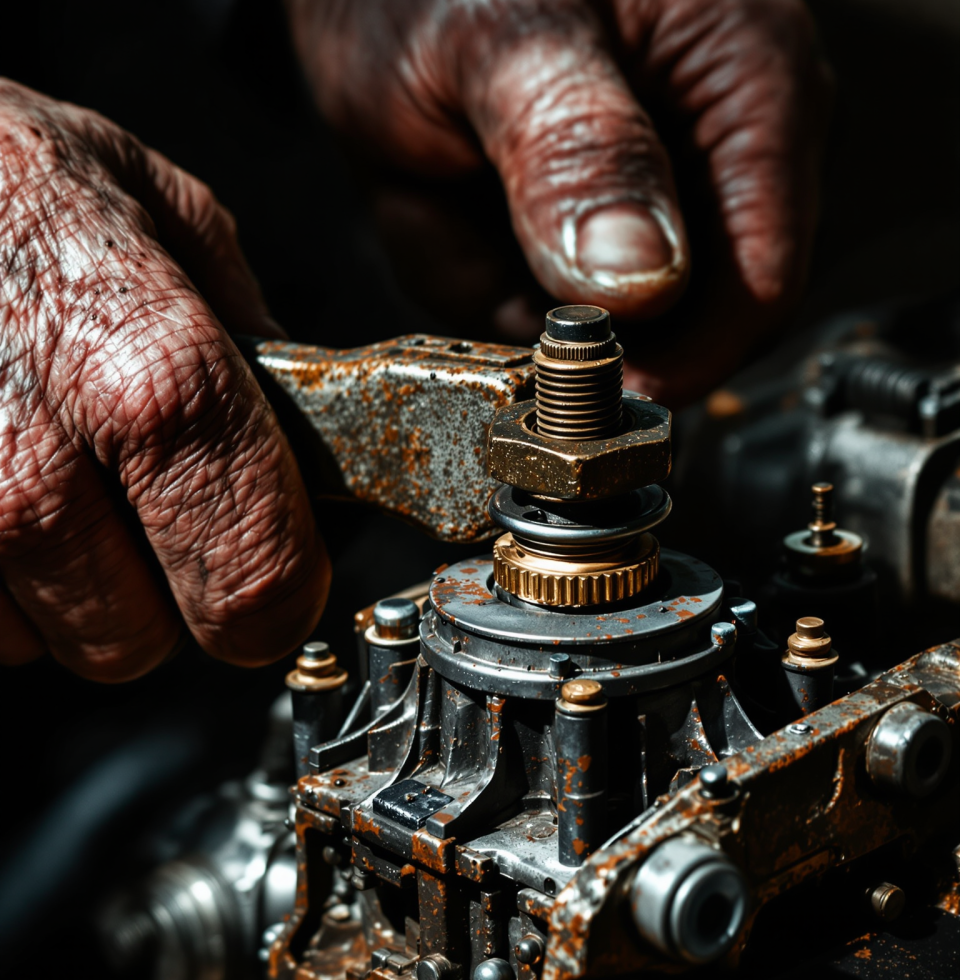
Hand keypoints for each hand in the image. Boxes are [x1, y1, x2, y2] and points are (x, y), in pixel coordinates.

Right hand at [0, 80, 328, 680]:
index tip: (279, 587)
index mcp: (150, 374)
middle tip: (143, 519)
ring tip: (39, 472)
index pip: (252, 572)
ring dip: (57, 591)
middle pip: (136, 639)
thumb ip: (245, 325)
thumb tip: (302, 424)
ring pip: (38, 643)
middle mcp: (27, 457)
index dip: (277, 598)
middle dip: (156, 600)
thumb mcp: (153, 203)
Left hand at [287, 0, 831, 404]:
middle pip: (669, 325)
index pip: (761, 285)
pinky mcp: (568, 229)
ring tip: (432, 176)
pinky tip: (432, 191)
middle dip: (545, 305)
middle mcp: (709, 154)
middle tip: (454, 210)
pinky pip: (519, 304)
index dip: (678, 358)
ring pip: (576, 326)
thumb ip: (575, 150)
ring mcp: (637, 200)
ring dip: (483, 278)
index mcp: (749, 86)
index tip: (586, 385)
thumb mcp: (501, 36)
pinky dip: (460, 267)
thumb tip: (643, 282)